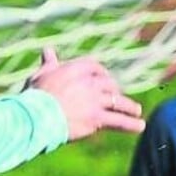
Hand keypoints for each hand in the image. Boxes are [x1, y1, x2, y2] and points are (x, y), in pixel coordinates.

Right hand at [25, 48, 144, 139]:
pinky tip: (140, 126)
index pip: (95, 67)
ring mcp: (95, 100)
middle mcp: (90, 82)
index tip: (104, 78)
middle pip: (109, 84)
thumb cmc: (35, 95)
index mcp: (76, 68)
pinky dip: (130, 124)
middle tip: (119, 98)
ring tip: (137, 111)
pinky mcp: (97, 118)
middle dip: (115, 90)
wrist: (35, 116)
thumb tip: (47, 49)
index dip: (101, 73)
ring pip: (118, 102)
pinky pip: (118, 121)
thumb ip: (49, 63)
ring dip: (129, 107)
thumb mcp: (42, 75)